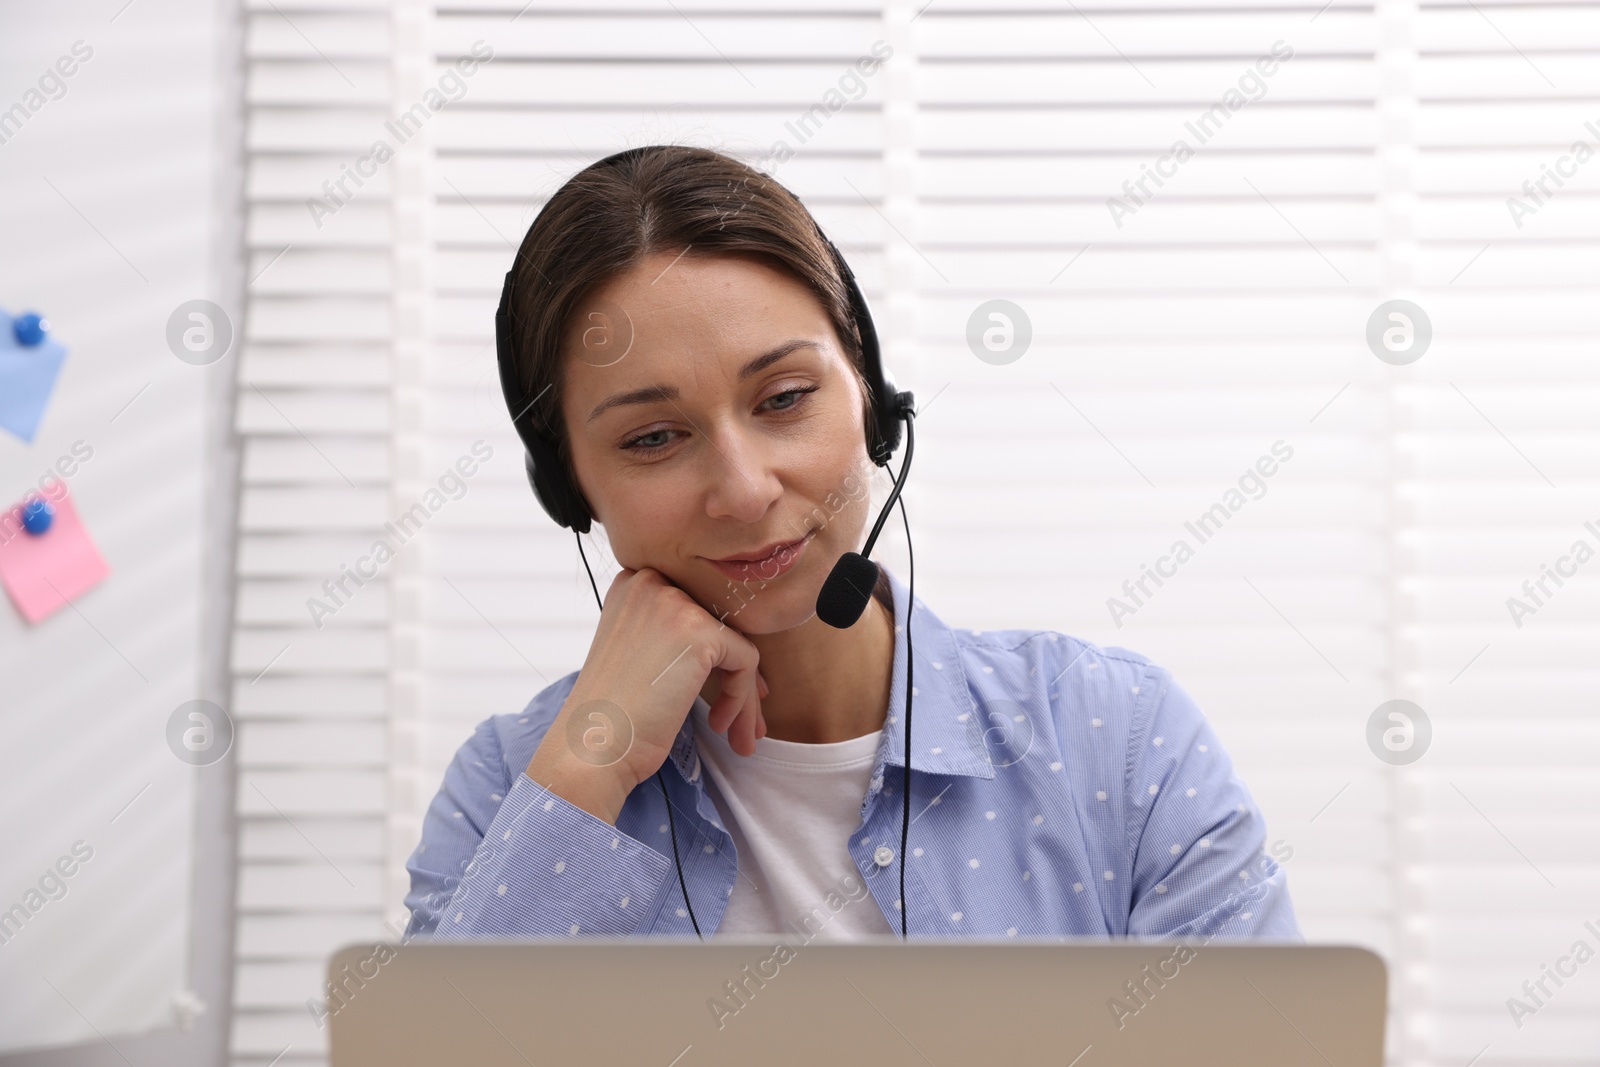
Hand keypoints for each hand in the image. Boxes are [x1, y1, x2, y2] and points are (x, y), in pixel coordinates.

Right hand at [525, 566, 767, 821]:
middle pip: (719, 624)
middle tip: (738, 716)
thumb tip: (729, 645)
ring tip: (738, 735)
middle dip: (734, 674)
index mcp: (633, 584)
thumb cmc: (610, 715)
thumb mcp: (634, 654)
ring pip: (737, 645)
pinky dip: (741, 698)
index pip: (696, 607)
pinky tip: (719, 725)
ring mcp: (675, 604)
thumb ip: (670, 636)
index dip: (713, 649)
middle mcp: (651, 583)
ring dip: (743, 695)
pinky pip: (745, 660)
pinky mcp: (699, 632)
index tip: (719, 685)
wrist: (590, 749)